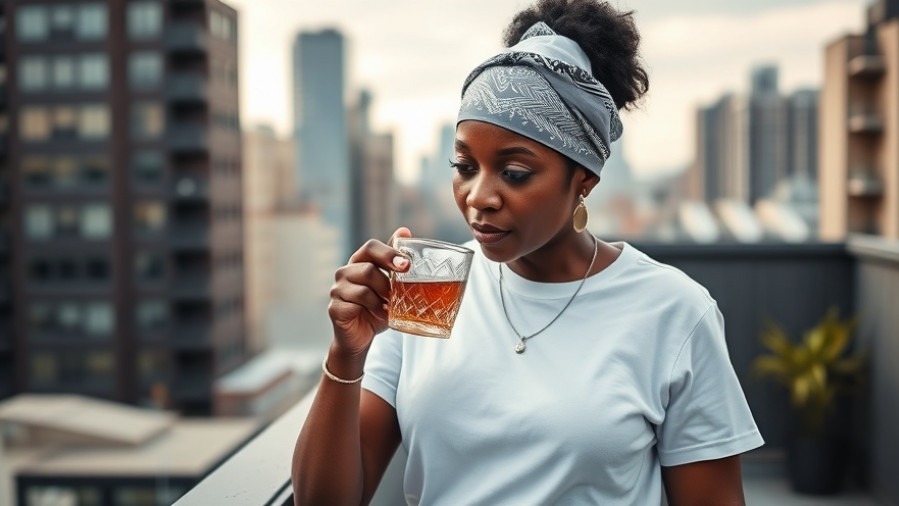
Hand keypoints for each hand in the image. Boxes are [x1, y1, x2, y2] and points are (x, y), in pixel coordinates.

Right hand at [328, 227, 411, 357]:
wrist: (362, 336)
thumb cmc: (377, 307)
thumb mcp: (390, 284)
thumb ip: (394, 259)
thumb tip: (404, 230)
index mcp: (359, 262)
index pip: (370, 247)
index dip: (388, 253)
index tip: (406, 265)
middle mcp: (345, 272)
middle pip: (367, 269)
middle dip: (387, 284)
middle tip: (397, 295)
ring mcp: (337, 290)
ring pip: (363, 289)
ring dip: (381, 300)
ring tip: (390, 308)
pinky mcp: (334, 308)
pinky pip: (355, 305)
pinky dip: (373, 310)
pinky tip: (381, 314)